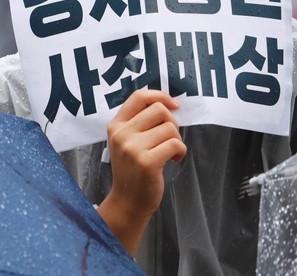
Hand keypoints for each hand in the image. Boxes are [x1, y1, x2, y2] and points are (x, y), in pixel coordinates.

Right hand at [96, 89, 186, 254]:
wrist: (128, 201)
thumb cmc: (132, 169)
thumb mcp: (126, 141)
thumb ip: (139, 122)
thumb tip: (168, 104)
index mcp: (116, 125)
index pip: (139, 96)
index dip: (160, 95)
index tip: (173, 105)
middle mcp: (121, 134)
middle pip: (159, 109)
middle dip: (172, 122)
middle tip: (169, 137)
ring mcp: (132, 148)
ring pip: (169, 128)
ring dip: (177, 139)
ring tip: (170, 152)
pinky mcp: (147, 162)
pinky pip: (175, 144)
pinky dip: (180, 151)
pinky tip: (174, 159)